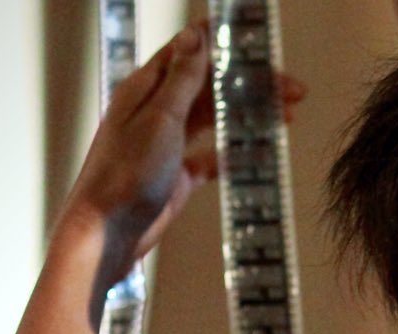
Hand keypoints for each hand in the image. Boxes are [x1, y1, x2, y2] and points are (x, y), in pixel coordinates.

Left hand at [59, 19, 305, 288]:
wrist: (106, 234)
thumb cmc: (125, 176)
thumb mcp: (159, 119)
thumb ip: (181, 79)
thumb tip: (194, 35)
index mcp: (147, 89)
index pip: (191, 53)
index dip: (226, 46)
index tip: (261, 47)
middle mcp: (156, 111)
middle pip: (210, 86)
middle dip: (250, 84)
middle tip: (291, 90)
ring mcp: (167, 144)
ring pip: (214, 119)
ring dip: (247, 115)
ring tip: (285, 117)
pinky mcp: (176, 175)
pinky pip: (211, 157)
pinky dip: (234, 152)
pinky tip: (259, 153)